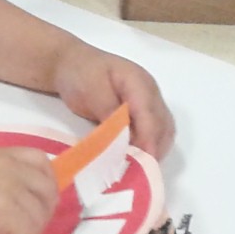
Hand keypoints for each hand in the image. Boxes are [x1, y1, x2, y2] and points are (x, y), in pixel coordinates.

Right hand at [0, 147, 57, 233]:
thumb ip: (2, 178)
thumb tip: (27, 199)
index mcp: (2, 154)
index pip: (42, 161)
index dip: (44, 185)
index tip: (30, 203)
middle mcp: (10, 165)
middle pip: (49, 191)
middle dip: (38, 214)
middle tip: (14, 227)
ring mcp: (10, 186)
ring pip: (40, 217)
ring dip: (23, 232)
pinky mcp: (7, 210)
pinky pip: (29, 233)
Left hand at [51, 41, 174, 158]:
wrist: (71, 63)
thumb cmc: (80, 74)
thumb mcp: (92, 91)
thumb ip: (109, 113)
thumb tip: (124, 138)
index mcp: (139, 83)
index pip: (151, 115)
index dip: (149, 139)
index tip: (145, 161)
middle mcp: (150, 93)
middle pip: (163, 124)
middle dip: (155, 148)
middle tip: (140, 170)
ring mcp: (148, 102)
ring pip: (163, 130)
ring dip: (155, 149)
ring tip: (138, 166)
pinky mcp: (141, 111)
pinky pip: (154, 131)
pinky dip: (149, 145)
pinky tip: (137, 158)